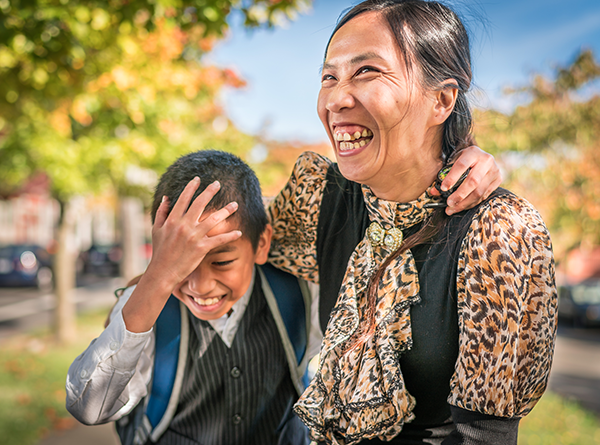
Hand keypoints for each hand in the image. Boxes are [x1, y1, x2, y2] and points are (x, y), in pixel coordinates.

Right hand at [147, 177, 240, 291]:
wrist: (162, 272)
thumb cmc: (159, 251)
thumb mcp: (156, 230)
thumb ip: (161, 212)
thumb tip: (167, 197)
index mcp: (172, 220)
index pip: (184, 199)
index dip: (192, 187)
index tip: (198, 179)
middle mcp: (183, 225)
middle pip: (200, 204)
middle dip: (210, 191)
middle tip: (218, 184)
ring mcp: (193, 236)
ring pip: (213, 219)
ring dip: (226, 211)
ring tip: (235, 205)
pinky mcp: (201, 248)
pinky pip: (219, 239)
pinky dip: (230, 236)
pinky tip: (239, 232)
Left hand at [431, 146, 501, 214]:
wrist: (482, 157)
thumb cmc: (464, 160)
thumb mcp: (454, 162)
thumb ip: (444, 175)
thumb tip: (434, 192)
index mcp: (473, 152)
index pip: (461, 165)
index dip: (452, 178)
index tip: (443, 188)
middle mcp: (486, 160)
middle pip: (473, 181)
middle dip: (459, 195)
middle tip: (449, 203)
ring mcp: (494, 170)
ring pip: (479, 191)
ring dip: (464, 203)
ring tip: (452, 208)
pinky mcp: (498, 180)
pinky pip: (484, 196)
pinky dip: (472, 203)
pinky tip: (462, 206)